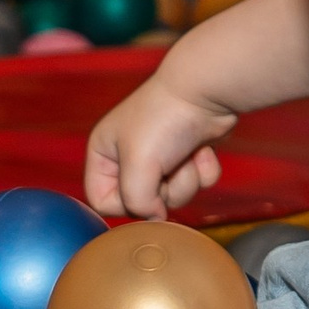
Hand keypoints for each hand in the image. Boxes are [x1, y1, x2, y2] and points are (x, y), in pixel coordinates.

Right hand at [86, 74, 237, 218]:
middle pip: (143, 203)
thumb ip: (136, 202)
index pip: (102, 201)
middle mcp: (128, 155)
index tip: (145, 190)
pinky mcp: (189, 154)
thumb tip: (155, 217)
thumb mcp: (137, 165)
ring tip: (188, 153)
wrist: (207, 90)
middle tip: (170, 165)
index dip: (125, 204)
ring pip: (173, 196)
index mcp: (103, 153)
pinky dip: (204, 169)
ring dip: (186, 180)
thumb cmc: (164, 121)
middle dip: (164, 190)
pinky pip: (197, 182)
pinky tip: (204, 148)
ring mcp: (161, 156)